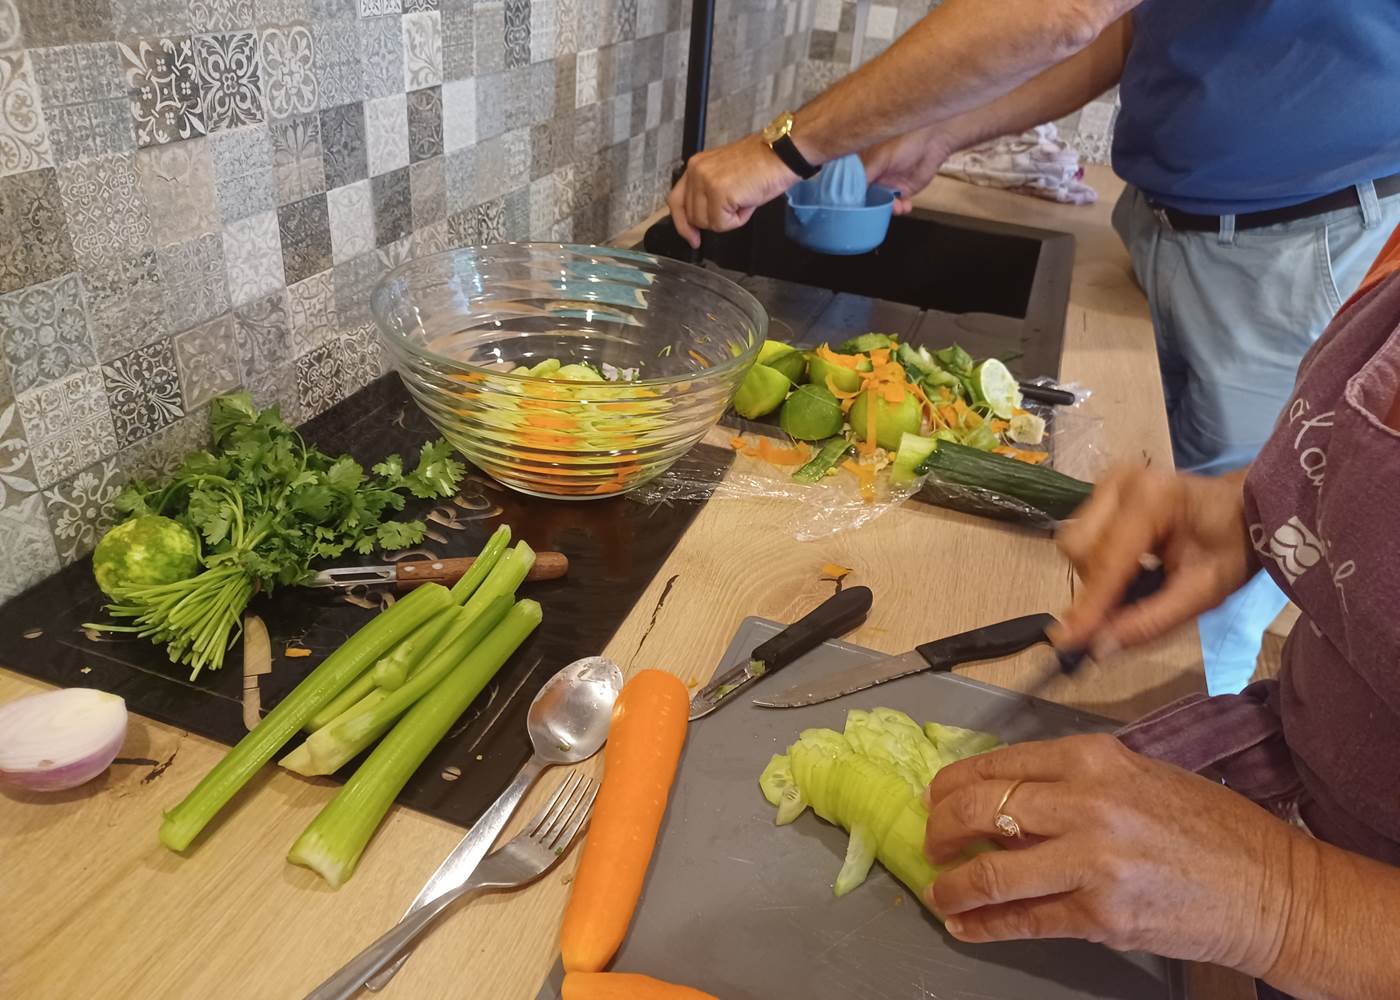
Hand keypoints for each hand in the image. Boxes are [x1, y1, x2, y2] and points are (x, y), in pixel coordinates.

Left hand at [667, 135, 800, 247]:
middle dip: (716, 218)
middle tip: (737, 203)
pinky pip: (722, 223)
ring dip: (728, 218)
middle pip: (693, 217)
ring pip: (707, 223)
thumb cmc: (762, 164)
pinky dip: (738, 219)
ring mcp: (706, 181)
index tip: (692, 238)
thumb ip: (708, 194)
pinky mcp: (719, 192)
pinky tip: (748, 201)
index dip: (683, 224)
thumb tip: (702, 219)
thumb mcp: (726, 176)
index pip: (676, 201)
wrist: (783, 153)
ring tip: (744, 198)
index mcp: (696, 166)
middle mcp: (696, 171)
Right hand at [861, 127, 955, 213]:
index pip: (854, 186)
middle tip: (876, 212)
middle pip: (868, 198)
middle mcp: (876, 177)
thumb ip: (864, 175)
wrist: (932, 141)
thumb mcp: (879, 158)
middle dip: (874, 207)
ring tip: (896, 207)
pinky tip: (904, 207)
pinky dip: (901, 208)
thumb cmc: (905, 141)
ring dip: (889, 209)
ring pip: (884, 204)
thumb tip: (849, 193)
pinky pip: (899, 204)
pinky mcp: (904, 190)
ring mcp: (890, 184)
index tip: (855, 209)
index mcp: (865, 166)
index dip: (854, 198)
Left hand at [922, 734, 1308, 973]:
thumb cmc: (1213, 828)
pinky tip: (964, 925)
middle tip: (933, 842)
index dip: (953, 785)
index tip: (937, 797)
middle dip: (942, 829)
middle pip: (981, 810)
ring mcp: (1092, 862)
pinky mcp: (1101, 915)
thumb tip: (1008, 792)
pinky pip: (1022, 920)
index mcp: (1093, 759)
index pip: (997, 764)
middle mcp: (1087, 803)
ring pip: (991, 871)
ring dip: (952, 883)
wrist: (1275, 889)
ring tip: (940, 889)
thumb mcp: (1140, 775)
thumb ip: (1075, 780)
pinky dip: (982, 925)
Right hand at [1051, 464, 1253, 657]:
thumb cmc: (1231, 548)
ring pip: (1075, 541)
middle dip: (1096, 584)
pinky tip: (1128, 563)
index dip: (1090, 605)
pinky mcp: (1104, 487)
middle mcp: (1122, 483)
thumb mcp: (1202, 593)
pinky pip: (1082, 532)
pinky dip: (1098, 558)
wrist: (1244, 508)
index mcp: (1153, 501)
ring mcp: (1110, 481)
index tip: (1069, 642)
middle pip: (1080, 548)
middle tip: (1124, 605)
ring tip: (1133, 579)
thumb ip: (1150, 622)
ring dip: (1095, 572)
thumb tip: (1098, 647)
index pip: (1109, 561)